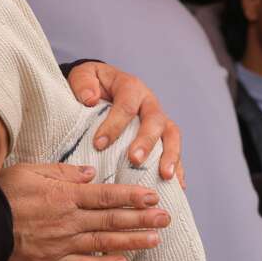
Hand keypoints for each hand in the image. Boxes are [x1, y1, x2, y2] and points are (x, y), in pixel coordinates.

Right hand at [0, 163, 167, 260]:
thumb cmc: (1, 194)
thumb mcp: (29, 171)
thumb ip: (62, 173)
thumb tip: (89, 174)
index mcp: (64, 196)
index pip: (106, 196)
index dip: (131, 196)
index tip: (152, 196)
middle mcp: (69, 220)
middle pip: (112, 219)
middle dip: (141, 219)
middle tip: (166, 218)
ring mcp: (63, 243)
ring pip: (104, 242)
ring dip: (131, 241)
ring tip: (154, 240)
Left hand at [67, 61, 182, 185]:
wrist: (101, 86)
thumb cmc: (91, 84)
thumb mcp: (83, 75)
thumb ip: (83, 83)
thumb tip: (90, 98)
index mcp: (130, 87)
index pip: (126, 105)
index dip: (114, 124)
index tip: (99, 144)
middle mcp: (148, 102)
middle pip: (154, 120)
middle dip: (146, 141)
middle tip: (134, 160)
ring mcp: (159, 119)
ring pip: (171, 135)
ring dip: (170, 156)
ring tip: (165, 176)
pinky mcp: (162, 135)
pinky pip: (174, 150)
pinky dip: (178, 167)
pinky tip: (176, 185)